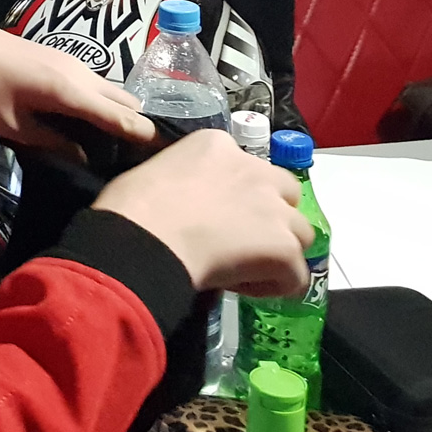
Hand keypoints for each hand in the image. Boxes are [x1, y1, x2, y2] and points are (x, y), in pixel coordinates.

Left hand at [0, 12, 155, 153]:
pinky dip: (104, 101)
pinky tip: (94, 121)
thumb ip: (51, 142)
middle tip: (141, 157)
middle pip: (126, 100)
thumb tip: (83, 156)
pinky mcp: (63, 58)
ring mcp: (73, 62)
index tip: (167, 157)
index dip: (145, 137)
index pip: (120, 116)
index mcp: (69, 90)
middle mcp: (81, 73)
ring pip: (112, 89)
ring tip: (120, 144)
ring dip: (120, 112)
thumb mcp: (11, 125)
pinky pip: (96, 83)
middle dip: (138, 126)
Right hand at [94, 129, 313, 294]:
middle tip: (240, 239)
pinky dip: (274, 285)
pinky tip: (242, 286)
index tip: (213, 216)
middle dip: (271, 216)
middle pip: (287, 195)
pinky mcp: (284, 248)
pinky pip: (296, 276)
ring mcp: (274, 209)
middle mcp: (254, 168)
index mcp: (217, 144)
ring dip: (277, 251)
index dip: (236, 196)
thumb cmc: (131, 205)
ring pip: (300, 234)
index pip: (248, 168)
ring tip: (245, 267)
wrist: (142, 238)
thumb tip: (186, 205)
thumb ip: (186, 178)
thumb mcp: (157, 170)